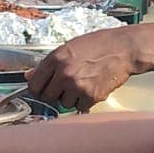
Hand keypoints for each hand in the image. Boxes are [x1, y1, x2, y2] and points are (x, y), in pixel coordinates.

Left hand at [25, 27, 139, 111]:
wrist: (123, 49)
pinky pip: (81, 107)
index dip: (39, 89)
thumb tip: (29, 75)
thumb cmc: (98, 45)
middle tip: (65, 87)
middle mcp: (64, 73)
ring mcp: (78, 86)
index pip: (35, 85)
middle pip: (47, 97)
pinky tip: (92, 88)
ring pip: (64, 104)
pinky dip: (86, 102)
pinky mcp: (92, 96)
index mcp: (55, 59)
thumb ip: (48, 64)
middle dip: (55, 94)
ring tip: (83, 84)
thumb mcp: (68, 48)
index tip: (44, 89)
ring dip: (71, 98)